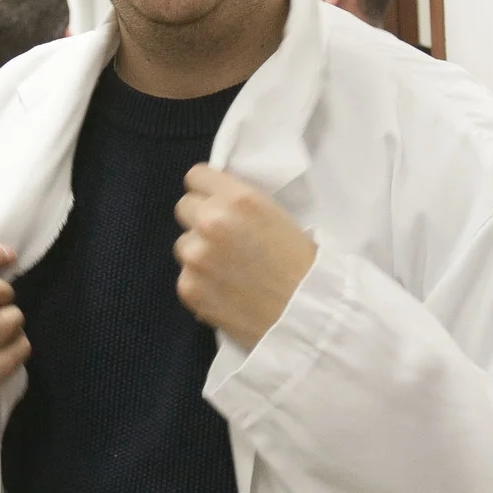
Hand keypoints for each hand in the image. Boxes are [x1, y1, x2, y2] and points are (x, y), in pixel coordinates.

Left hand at [174, 165, 317, 348]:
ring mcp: (195, 256)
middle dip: (200, 220)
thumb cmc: (304, 266)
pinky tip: (224, 292)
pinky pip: (185, 276)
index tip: (216, 202)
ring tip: (228, 271)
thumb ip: (241, 205)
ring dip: (199, 253)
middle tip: (224, 239)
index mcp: (239, 198)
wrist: (309, 317)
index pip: (196, 176)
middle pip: (184, 208)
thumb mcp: (277, 216)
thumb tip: (215, 202)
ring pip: (183, 244)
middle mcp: (211, 222)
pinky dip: (200, 283)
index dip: (207, 190)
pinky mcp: (188, 288)